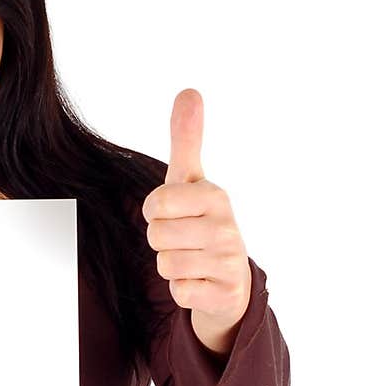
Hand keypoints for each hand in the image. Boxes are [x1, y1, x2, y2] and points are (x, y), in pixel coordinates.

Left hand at [141, 89, 251, 354]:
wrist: (230, 281)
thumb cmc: (202, 223)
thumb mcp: (193, 181)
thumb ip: (186, 140)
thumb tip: (189, 91)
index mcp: (216, 196)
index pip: (157, 204)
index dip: (154, 212)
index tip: (171, 213)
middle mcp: (228, 228)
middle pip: (157, 236)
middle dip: (162, 241)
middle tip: (183, 239)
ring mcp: (229, 263)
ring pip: (166, 265)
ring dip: (170, 266)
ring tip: (191, 260)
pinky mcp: (224, 294)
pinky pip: (179, 292)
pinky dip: (183, 291)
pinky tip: (200, 282)